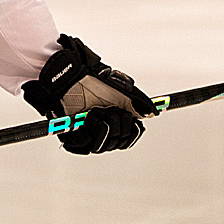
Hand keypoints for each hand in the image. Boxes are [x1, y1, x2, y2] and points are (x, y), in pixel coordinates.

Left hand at [22, 34, 156, 154]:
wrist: (70, 78)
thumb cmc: (92, 82)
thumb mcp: (122, 92)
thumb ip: (139, 104)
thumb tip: (152, 114)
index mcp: (113, 123)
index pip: (128, 139)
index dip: (130, 130)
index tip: (128, 116)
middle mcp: (102, 133)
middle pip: (119, 143)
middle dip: (117, 122)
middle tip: (108, 108)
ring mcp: (87, 137)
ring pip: (106, 145)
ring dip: (104, 124)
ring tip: (95, 111)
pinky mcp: (73, 140)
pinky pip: (88, 145)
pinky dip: (91, 128)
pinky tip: (86, 117)